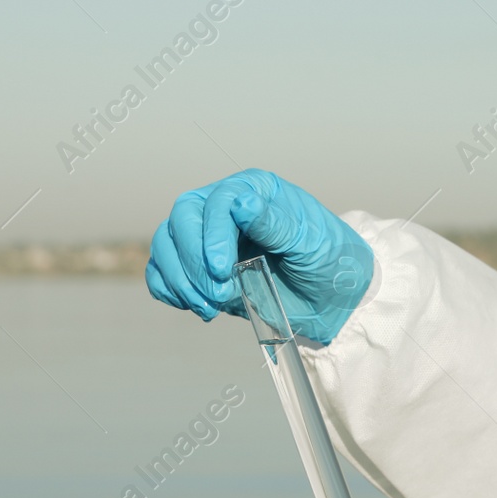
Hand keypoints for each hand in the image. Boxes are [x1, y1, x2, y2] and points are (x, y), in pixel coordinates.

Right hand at [144, 168, 373, 342]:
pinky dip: (169, 289)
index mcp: (252, 191)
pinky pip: (164, 272)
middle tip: (218, 293)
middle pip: (182, 220)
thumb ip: (275, 224)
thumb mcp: (311, 241)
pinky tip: (195, 305)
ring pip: (166, 245)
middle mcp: (224, 208)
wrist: (333, 297)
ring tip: (209, 306)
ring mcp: (208, 237)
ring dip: (180, 279)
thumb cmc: (329, 260)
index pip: (216, 201)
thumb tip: (240, 203)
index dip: (211, 234)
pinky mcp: (200, 268)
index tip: (220, 268)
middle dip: (193, 261)